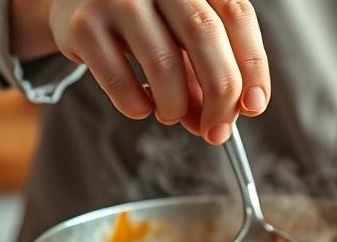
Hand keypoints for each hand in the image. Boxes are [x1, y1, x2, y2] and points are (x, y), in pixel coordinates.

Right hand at [8, 0, 268, 143]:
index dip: (252, 66)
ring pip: (164, 63)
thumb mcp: (183, 35)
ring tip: (171, 113)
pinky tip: (141, 106)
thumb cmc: (146, 19)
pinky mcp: (83, 24)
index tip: (254, 107)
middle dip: (220, 95)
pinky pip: (119, 81)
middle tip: (217, 131)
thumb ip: (206, 74)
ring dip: (176, 105)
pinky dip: (137, 106)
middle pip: (205, 35)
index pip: (237, 16)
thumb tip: (219, 124)